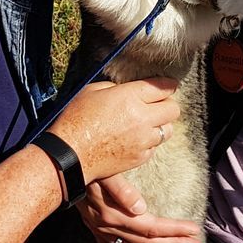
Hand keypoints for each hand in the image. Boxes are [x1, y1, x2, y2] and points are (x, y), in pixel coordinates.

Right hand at [47, 77, 179, 182]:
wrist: (69, 153)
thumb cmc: (76, 118)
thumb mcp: (93, 91)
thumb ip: (116, 88)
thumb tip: (128, 91)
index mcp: (130, 97)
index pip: (164, 88)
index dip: (168, 85)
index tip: (167, 86)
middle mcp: (142, 118)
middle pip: (173, 109)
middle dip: (167, 105)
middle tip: (156, 105)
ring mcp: (143, 140)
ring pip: (168, 130)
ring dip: (160, 125)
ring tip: (147, 124)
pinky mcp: (140, 157)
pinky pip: (155, 147)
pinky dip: (149, 143)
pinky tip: (135, 139)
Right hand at [77, 174, 202, 242]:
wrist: (61, 173)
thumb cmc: (88, 169)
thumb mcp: (106, 173)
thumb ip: (122, 190)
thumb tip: (141, 208)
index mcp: (117, 215)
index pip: (152, 227)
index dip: (174, 229)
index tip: (194, 230)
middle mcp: (110, 228)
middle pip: (147, 242)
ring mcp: (102, 232)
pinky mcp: (94, 231)